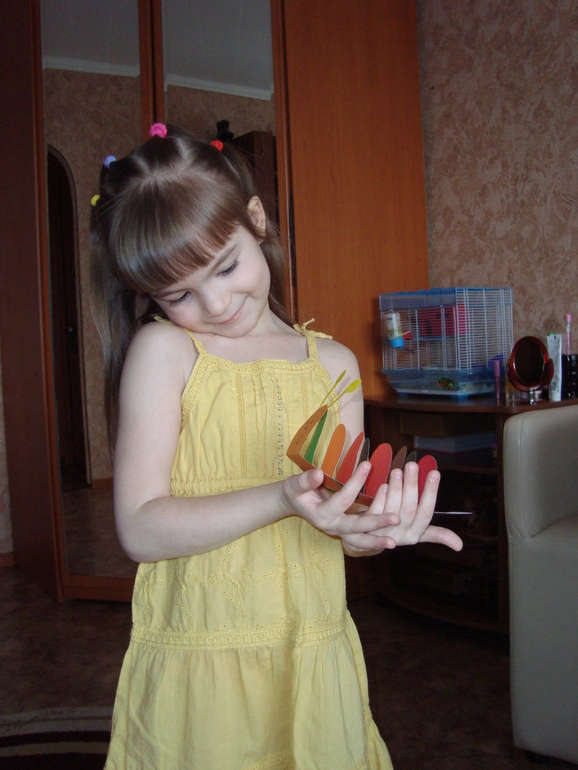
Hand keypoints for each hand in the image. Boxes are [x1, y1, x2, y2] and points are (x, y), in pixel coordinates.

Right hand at [279, 463, 399, 550]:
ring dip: (377, 541)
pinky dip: (376, 538)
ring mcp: (340, 532)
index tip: (368, 465)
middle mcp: (332, 527)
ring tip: (394, 542)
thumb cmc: (295, 492)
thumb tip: (318, 473)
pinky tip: (392, 535)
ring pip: (360, 541)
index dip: (355, 482)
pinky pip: (363, 537)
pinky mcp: (347, 532)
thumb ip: (305, 481)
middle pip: (356, 528)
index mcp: (321, 516)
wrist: (294, 504)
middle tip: (396, 518)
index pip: (342, 500)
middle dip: (376, 523)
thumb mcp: (294, 485)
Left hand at [351, 462, 462, 553]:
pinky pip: (374, 511)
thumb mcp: (416, 533)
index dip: (431, 493)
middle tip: (412, 465)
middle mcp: (399, 536)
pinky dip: (379, 498)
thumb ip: (436, 534)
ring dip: (395, 489)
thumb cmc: (395, 531)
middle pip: (408, 509)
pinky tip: (383, 485)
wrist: (365, 541)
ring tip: (398, 470)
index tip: (435, 472)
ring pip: (391, 509)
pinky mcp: (365, 528)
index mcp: (414, 535)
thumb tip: (460, 546)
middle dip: (412, 486)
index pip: (426, 513)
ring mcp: (382, 532)